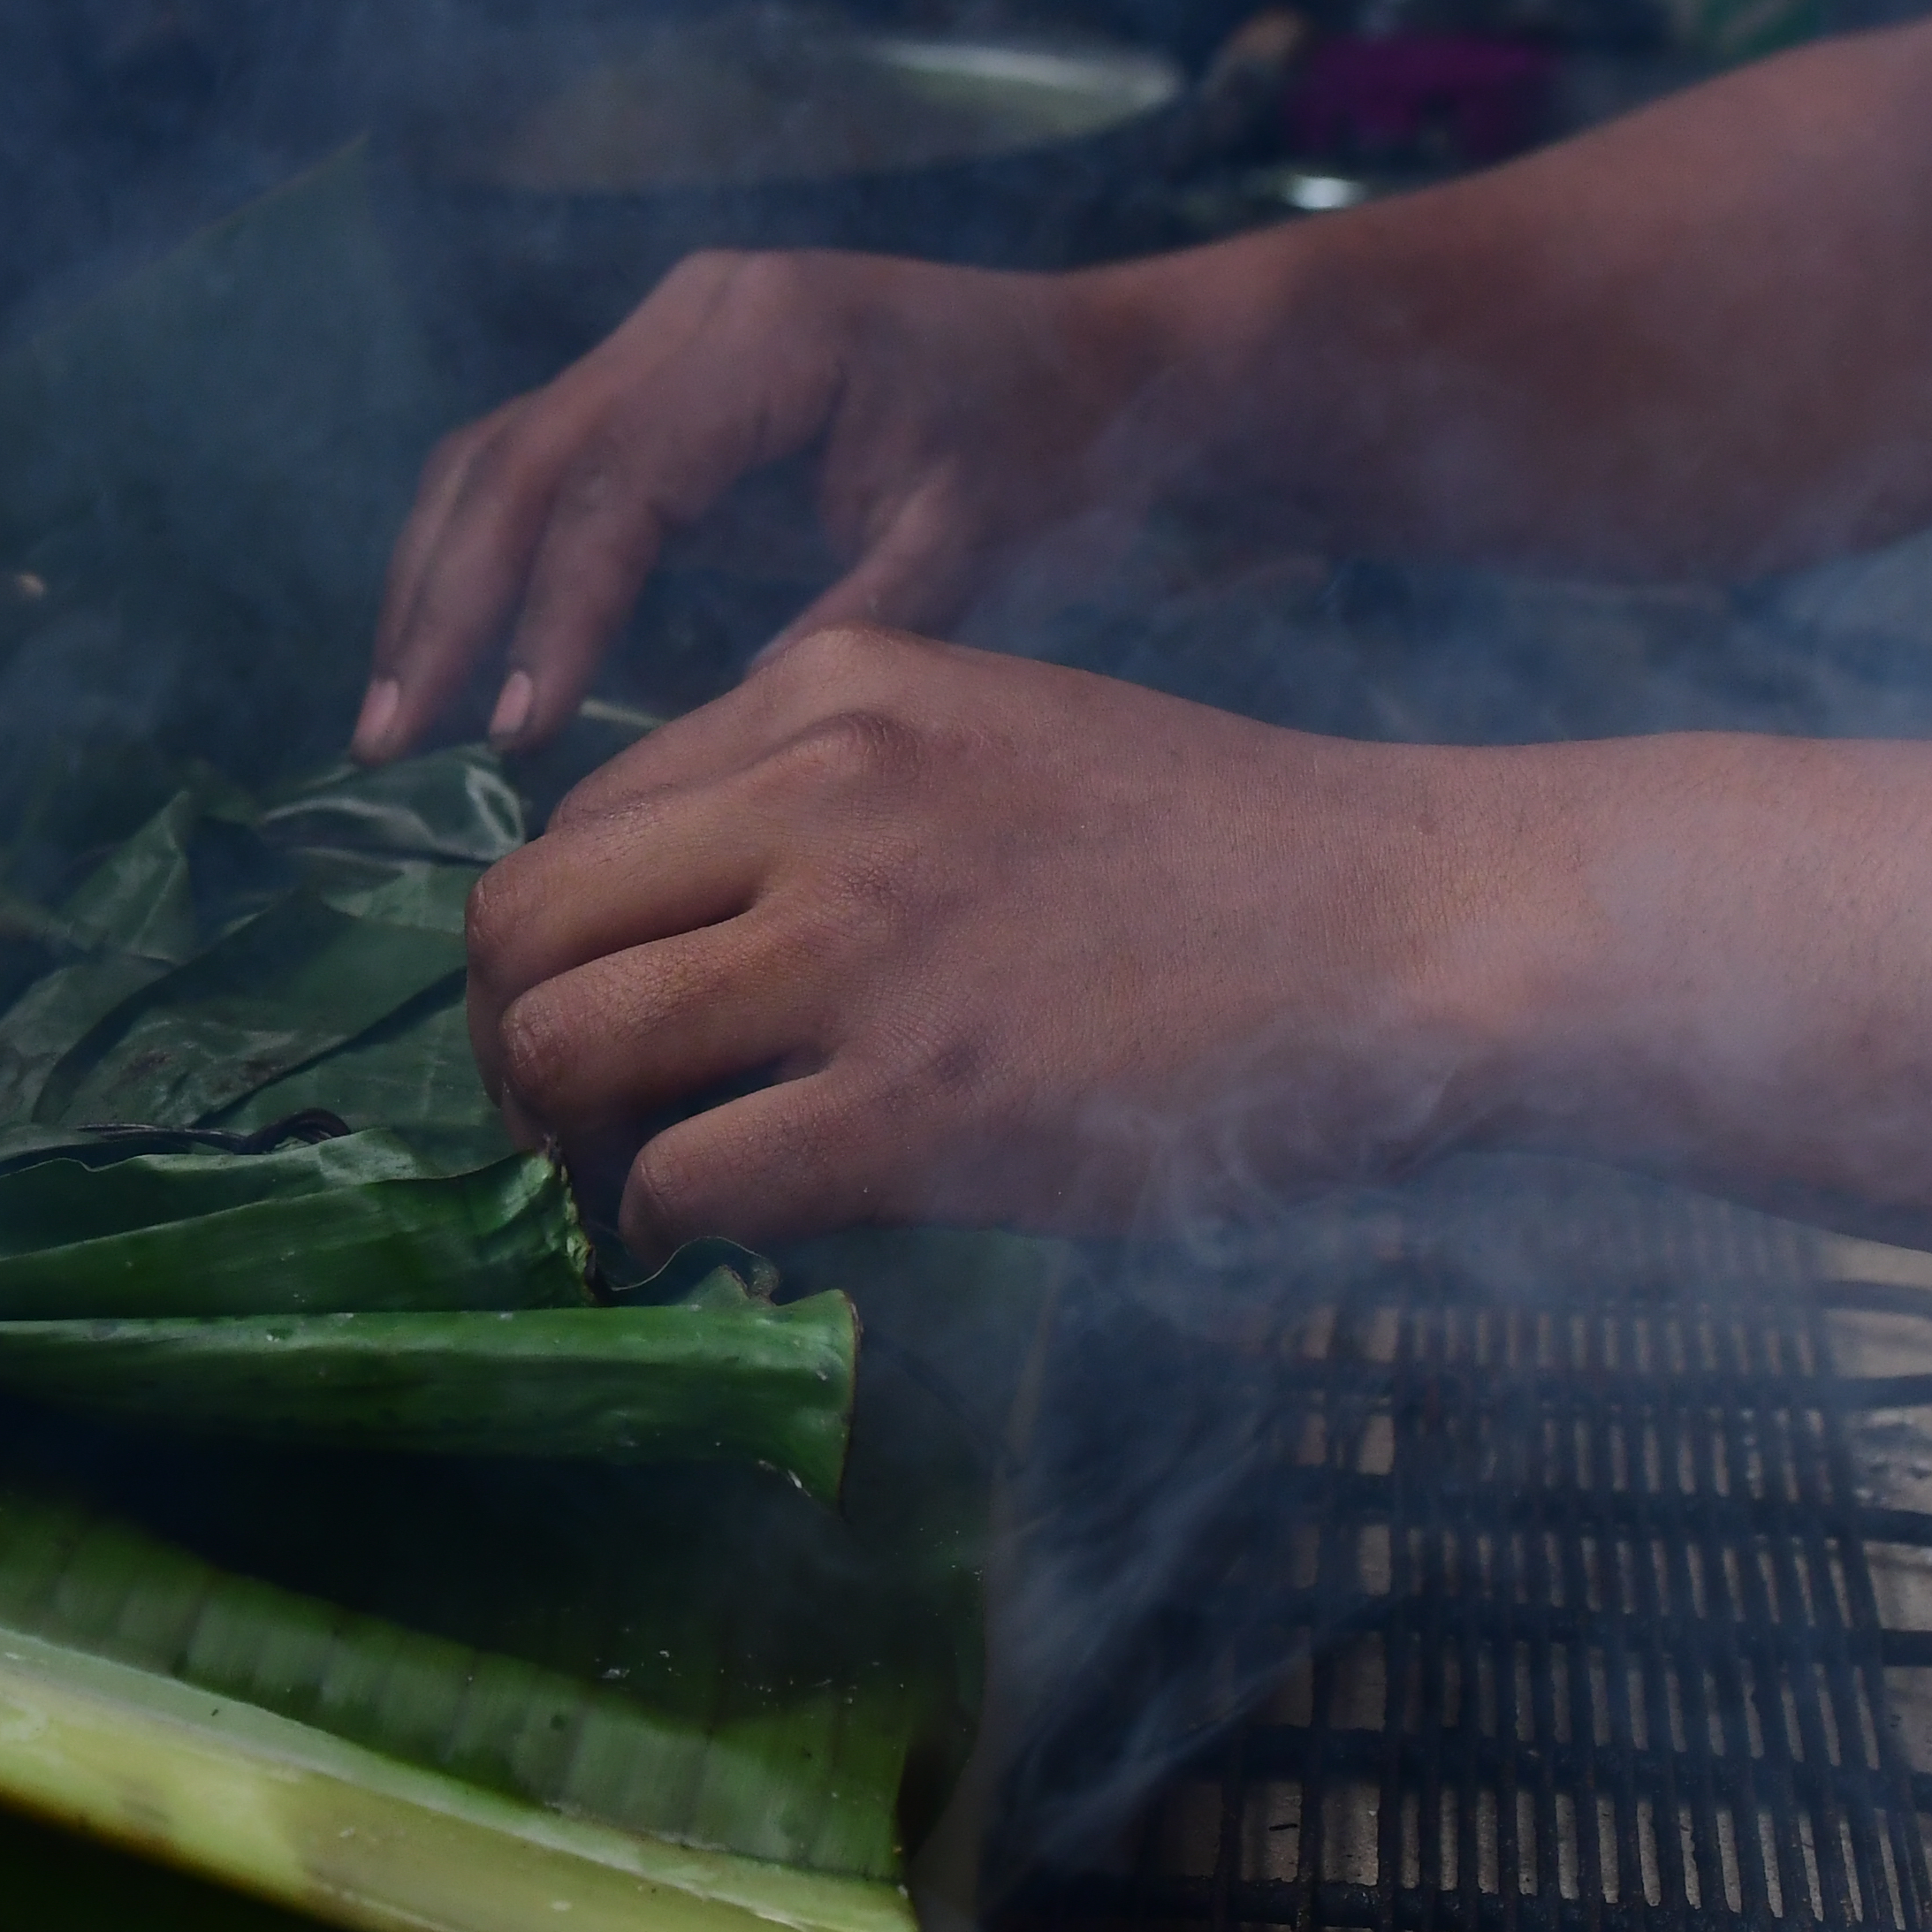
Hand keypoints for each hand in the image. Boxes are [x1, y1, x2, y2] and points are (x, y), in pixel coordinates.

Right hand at [354, 249, 1166, 759]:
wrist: (1092, 367)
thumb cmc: (1046, 453)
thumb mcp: (971, 541)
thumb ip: (849, 622)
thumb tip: (707, 735)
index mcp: (765, 334)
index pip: (613, 482)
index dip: (551, 615)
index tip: (516, 738)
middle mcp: (690, 312)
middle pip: (515, 457)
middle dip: (444, 606)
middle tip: (391, 741)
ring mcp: (660, 334)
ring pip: (494, 453)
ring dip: (432, 585)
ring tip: (391, 721)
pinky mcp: (650, 377)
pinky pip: (529, 462)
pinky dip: (476, 561)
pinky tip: (447, 662)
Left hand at [463, 629, 1517, 1253]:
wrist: (1424, 926)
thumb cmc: (1239, 856)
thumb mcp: (1009, 739)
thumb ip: (848, 794)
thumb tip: (708, 921)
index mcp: (840, 687)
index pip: (581, 812)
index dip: (560, 939)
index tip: (601, 1020)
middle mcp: (821, 794)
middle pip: (521, 920)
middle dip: (507, 1039)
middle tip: (556, 1120)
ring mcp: (864, 951)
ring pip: (565, 1042)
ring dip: (557, 1140)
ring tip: (614, 1189)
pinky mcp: (916, 1107)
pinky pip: (680, 1180)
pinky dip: (658, 1231)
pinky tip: (707, 1244)